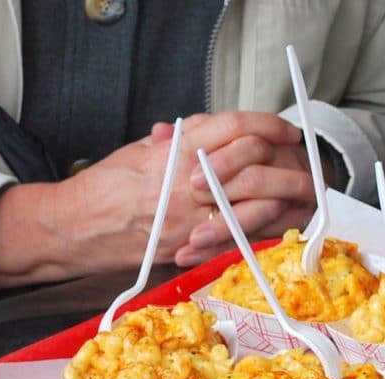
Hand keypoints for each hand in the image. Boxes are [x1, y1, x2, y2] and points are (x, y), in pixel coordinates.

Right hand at [0, 112, 302, 292]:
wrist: (75, 228)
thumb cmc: (102, 188)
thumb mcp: (140, 151)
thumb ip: (180, 141)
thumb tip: (211, 129)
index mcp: (176, 151)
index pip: (236, 127)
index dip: (269, 125)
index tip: (286, 130)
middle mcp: (186, 183)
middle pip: (254, 168)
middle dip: (289, 170)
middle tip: (309, 172)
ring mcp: (188, 218)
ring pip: (251, 207)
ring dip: (283, 205)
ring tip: (302, 204)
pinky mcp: (185, 247)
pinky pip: (233, 239)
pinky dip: (259, 233)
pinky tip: (274, 229)